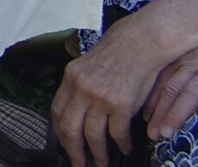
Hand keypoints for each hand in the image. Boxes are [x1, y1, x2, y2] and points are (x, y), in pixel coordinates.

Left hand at [55, 12, 177, 166]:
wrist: (141, 42)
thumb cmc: (118, 54)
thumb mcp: (89, 67)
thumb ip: (80, 87)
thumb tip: (76, 111)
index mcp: (70, 78)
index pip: (56, 111)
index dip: (60, 132)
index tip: (64, 144)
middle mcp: (81, 88)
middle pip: (69, 128)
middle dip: (73, 151)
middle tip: (78, 164)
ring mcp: (100, 97)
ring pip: (93, 135)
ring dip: (98, 153)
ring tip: (102, 162)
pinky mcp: (121, 104)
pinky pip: (117, 133)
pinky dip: (120, 144)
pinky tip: (123, 148)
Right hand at [144, 38, 197, 143]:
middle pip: (195, 90)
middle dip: (179, 112)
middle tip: (168, 134)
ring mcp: (191, 59)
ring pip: (172, 85)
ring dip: (161, 108)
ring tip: (154, 130)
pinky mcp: (176, 57)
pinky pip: (160, 79)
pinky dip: (152, 97)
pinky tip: (146, 114)